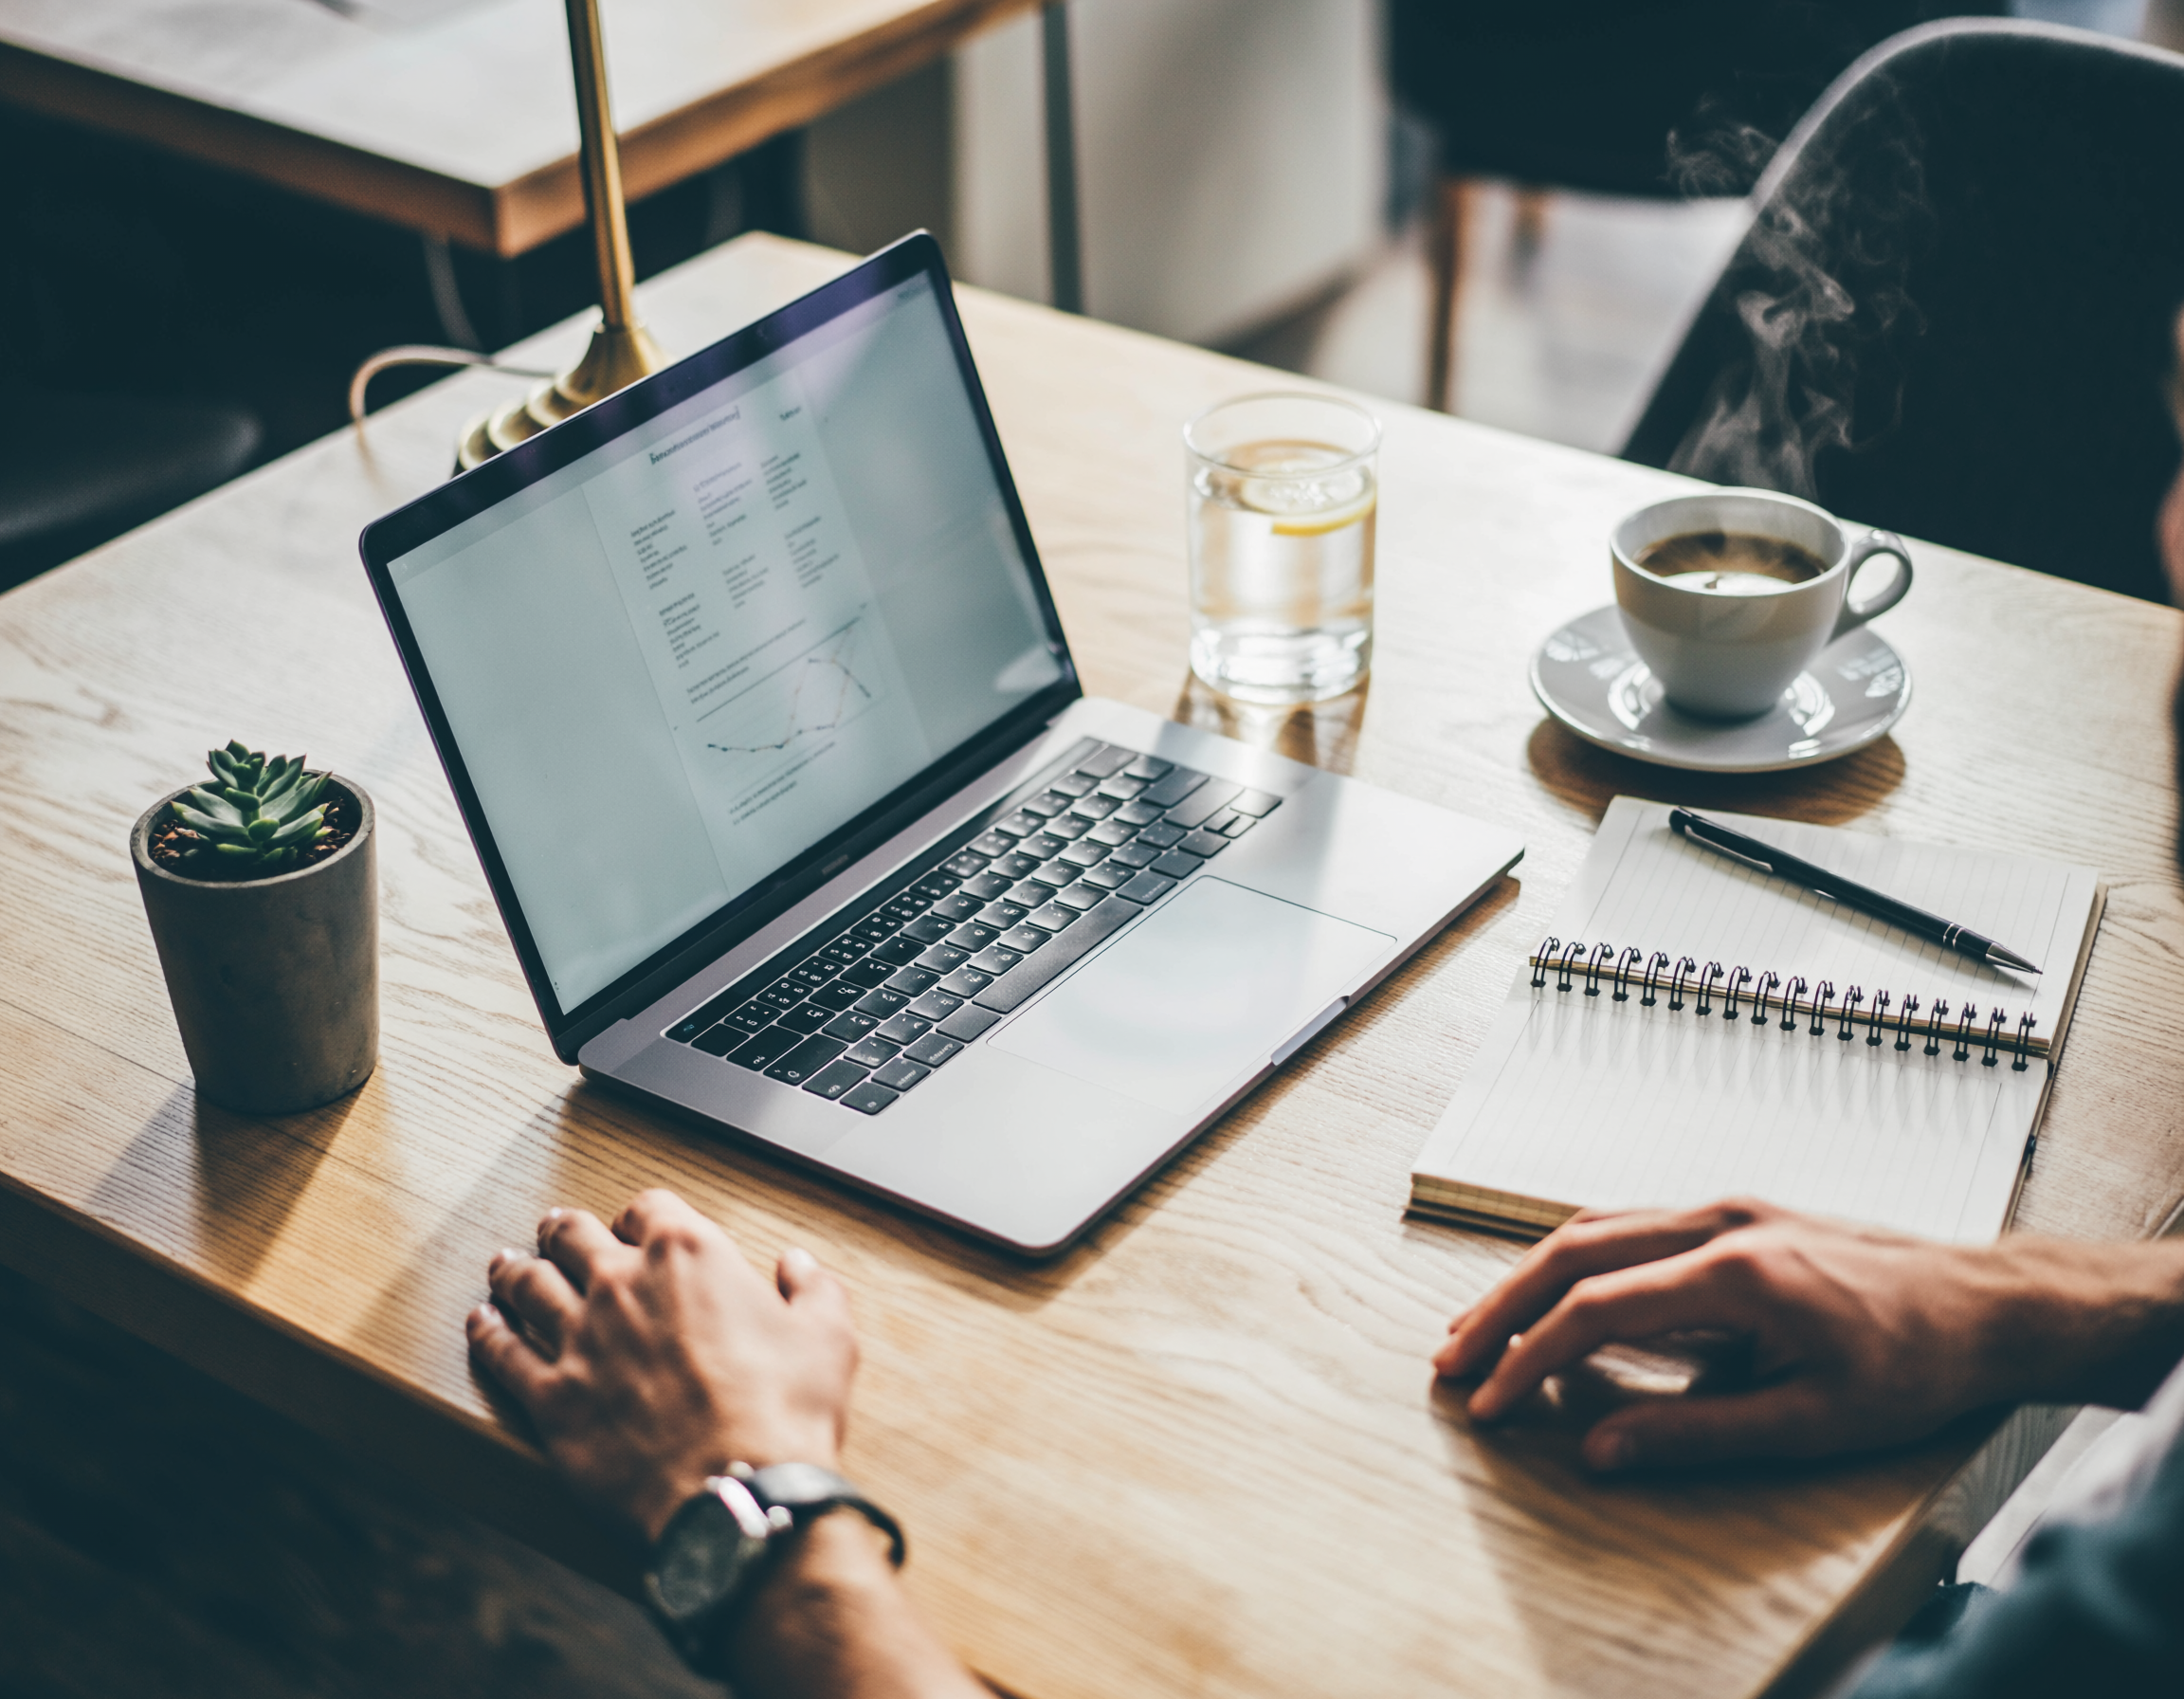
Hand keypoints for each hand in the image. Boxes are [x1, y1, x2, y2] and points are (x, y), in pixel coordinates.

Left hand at [468, 1189, 857, 1541]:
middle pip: (572, 1236)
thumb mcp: (828, 1337)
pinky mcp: (551, 1398)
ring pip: (527, 1286)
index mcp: (688, 1255)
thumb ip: (812, 1289)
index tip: (634, 1222)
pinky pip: (504, 1353)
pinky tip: (479, 1322)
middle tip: (553, 1230)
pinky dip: (487, 1333)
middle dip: (561, 1229)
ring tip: (505, 1264)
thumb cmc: (785, 1412)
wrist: (736, 1488)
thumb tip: (798, 1265)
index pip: (650, 1206)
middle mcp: (622, 1285)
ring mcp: (579, 1340)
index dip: (640, 1212)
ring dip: (515, 1270)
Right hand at [1432, 1198, 2183, 1473]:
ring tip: (1478, 1329)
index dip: (1529, 1359)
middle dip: (1499, 1307)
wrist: (1985, 1304)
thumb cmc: (1913, 1365)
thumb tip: (1600, 1450)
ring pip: (1593, 1228)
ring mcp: (1725, 1208)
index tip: (1488, 1403)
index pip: (1596, 1309)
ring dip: (1527, 1278)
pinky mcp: (1734, 1213)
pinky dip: (1574, 1261)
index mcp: (1736, 1272)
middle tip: (1448, 1358)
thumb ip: (1697, 1434)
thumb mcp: (1813, 1423)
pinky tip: (1553, 1294)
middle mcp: (1719, 1222)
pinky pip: (1628, 1225)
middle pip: (1572, 1251)